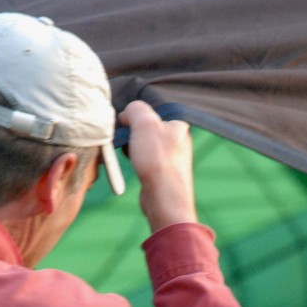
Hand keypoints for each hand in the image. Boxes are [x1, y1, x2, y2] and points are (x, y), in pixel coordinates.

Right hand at [117, 101, 196, 232]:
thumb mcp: (144, 123)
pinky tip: (133, 165)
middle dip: (133, 134)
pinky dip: (136, 161)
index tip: (126, 123)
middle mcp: (179, 142)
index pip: (154, 113)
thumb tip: (127, 114)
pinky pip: (146, 161)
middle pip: (148, 130)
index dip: (136, 117)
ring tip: (129, 154)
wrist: (163, 197)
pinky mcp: (164, 175)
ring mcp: (173, 160)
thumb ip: (136, 110)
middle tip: (127, 140)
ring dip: (133, 148)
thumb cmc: (158, 160)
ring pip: (145, 146)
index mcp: (180, 126)